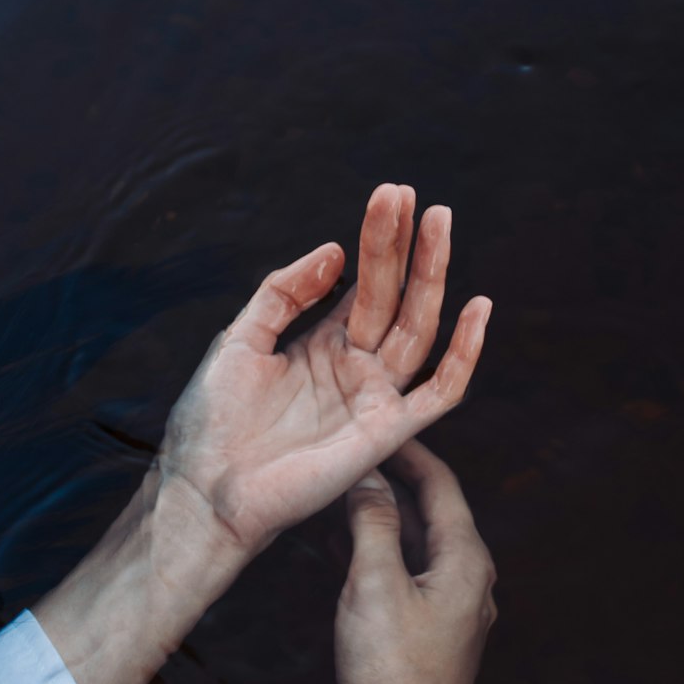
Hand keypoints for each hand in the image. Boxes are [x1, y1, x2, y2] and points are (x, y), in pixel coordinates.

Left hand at [154, 183, 492, 557]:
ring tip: (440, 222)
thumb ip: (283, 292)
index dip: (378, 240)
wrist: (205, 489)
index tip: (391, 194)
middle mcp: (354, 368)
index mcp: (321, 346)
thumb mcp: (240, 339)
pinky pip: (440, 392)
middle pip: (393, 297)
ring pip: (418, 329)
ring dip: (432, 275)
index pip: (363, 284)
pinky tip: (478, 308)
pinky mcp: (386, 432)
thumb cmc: (213, 423)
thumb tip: (334, 249)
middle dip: (405, 246)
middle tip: (418, 196)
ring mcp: (373, 398)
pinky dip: (464, 354)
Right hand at [334, 435, 496, 683]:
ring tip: (336, 495)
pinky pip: (403, 578)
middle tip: (348, 456)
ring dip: (378, 520)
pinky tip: (340, 549)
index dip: (408, 451)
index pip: (442, 486)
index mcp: (466, 562)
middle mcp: (466, 583)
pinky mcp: (427, 638)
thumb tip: (370, 477)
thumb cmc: (391, 675)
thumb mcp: (374, 585)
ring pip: (413, 548)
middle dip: (390, 483)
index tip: (376, 426)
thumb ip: (373, 524)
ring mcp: (449, 613)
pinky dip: (375, 556)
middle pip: (430, 514)